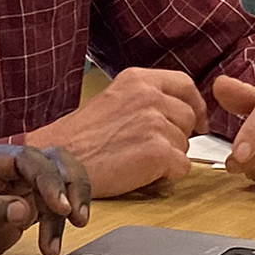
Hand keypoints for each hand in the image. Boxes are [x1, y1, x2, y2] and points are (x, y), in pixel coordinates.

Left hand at [0, 144, 90, 254]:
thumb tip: (22, 210)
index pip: (26, 158)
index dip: (47, 178)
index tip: (59, 205)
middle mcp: (4, 171)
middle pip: (53, 162)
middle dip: (71, 185)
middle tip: (75, 215)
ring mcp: (17, 189)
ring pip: (60, 183)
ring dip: (70, 206)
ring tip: (62, 239)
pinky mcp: (24, 210)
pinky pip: (54, 208)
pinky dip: (60, 224)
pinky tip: (53, 245)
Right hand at [27, 67, 208, 196]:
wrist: (58, 161)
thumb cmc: (78, 137)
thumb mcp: (113, 99)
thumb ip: (144, 98)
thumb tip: (177, 109)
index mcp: (137, 79)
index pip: (185, 85)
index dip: (194, 104)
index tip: (196, 120)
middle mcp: (149, 96)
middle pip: (189, 116)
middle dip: (178, 135)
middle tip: (153, 147)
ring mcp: (155, 123)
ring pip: (186, 144)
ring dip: (169, 156)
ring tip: (138, 159)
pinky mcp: (158, 152)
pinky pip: (182, 166)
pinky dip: (166, 175)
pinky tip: (141, 173)